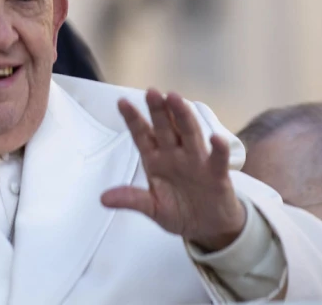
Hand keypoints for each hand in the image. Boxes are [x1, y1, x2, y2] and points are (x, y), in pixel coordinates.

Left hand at [100, 89, 245, 251]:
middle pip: (165, 128)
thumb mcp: (152, 207)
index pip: (142, 135)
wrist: (208, 228)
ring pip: (189, 134)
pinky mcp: (216, 175)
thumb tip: (103, 199)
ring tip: (176, 99)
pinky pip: (217, 159)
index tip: (121, 102)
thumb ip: (131, 199)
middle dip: (158, 111)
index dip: (133, 119)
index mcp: (156, 159)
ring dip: (183, 117)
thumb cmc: (179, 211)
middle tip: (151, 92)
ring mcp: (196, 162)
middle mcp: (175, 155)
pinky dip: (218, 149)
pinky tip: (216, 138)